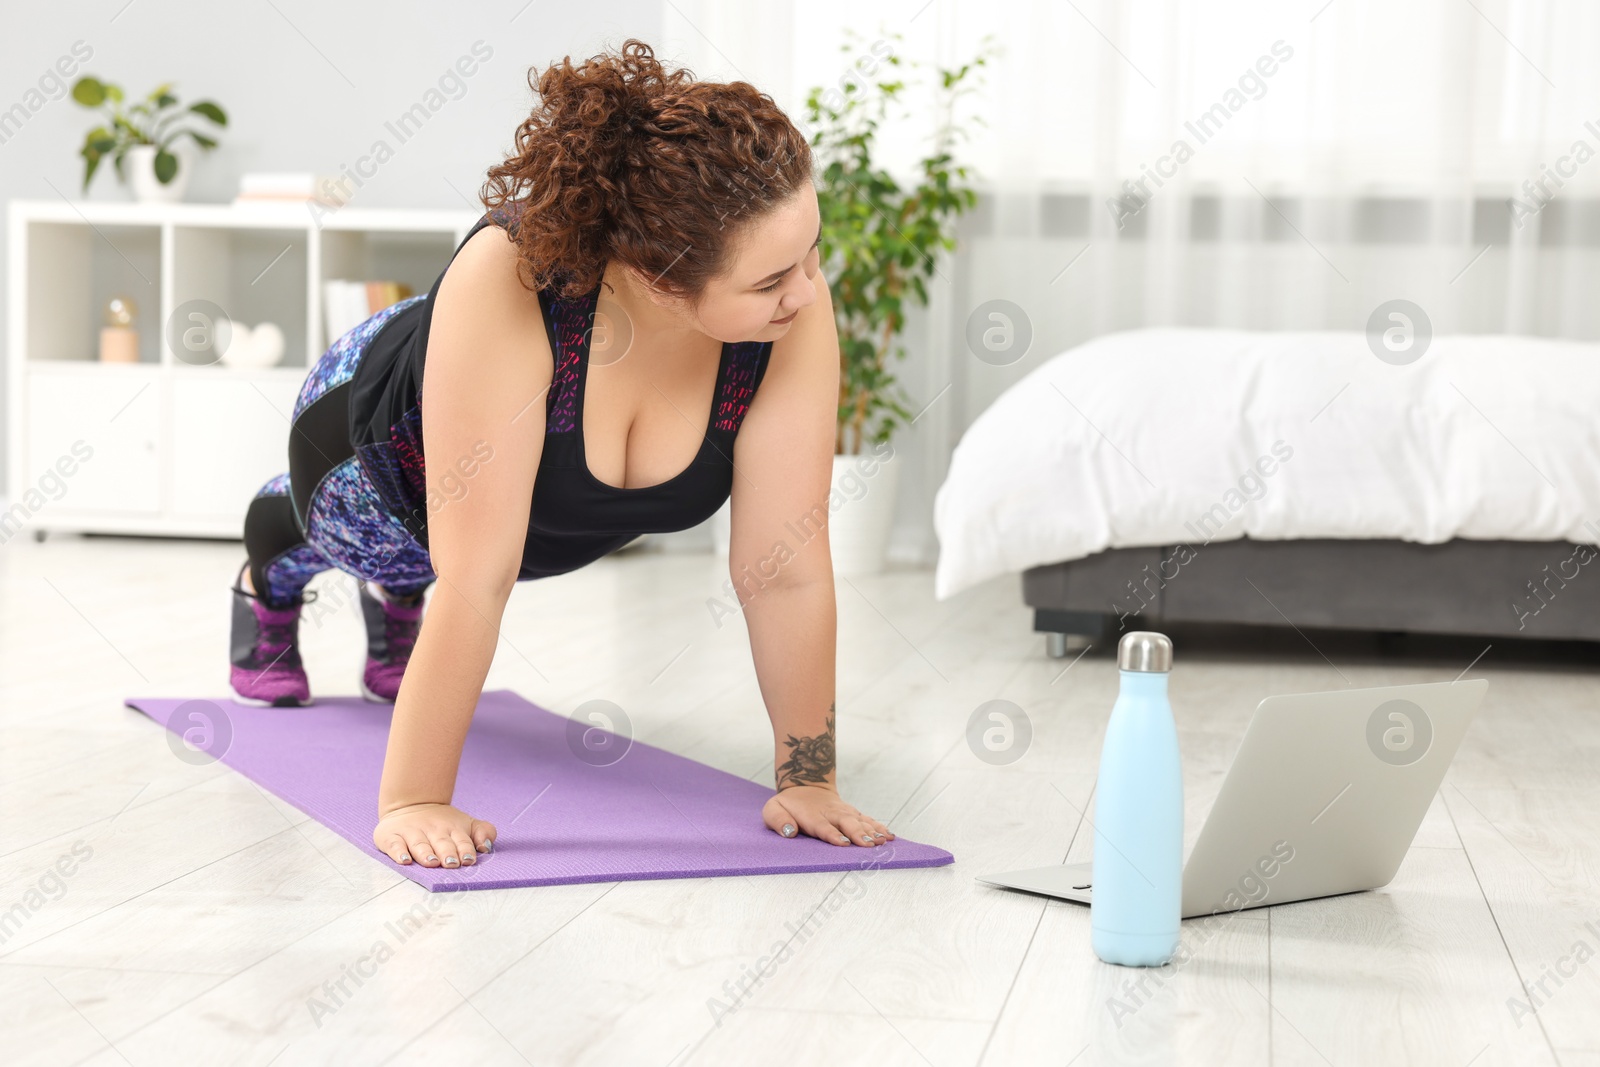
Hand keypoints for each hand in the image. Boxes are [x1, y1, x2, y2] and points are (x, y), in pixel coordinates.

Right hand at [373, 802, 495, 867]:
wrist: (410, 804)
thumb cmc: (443, 823)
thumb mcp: (467, 824)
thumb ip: (484, 832)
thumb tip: (487, 846)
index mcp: (453, 829)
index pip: (462, 841)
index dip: (465, 850)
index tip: (469, 860)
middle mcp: (432, 830)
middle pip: (441, 844)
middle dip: (447, 854)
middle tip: (452, 864)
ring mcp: (411, 833)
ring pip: (419, 845)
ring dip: (426, 854)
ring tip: (432, 863)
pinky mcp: (392, 836)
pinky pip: (394, 845)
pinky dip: (398, 853)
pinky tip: (404, 860)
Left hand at [762, 785, 895, 846]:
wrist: (805, 784)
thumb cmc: (789, 804)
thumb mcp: (773, 809)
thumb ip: (778, 820)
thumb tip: (788, 831)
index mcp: (812, 816)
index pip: (823, 827)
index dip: (833, 835)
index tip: (844, 843)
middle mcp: (831, 814)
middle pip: (846, 823)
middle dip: (858, 834)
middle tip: (869, 844)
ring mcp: (844, 812)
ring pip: (860, 821)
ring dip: (872, 831)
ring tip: (883, 841)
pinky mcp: (853, 813)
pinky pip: (868, 820)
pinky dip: (879, 827)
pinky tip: (889, 836)